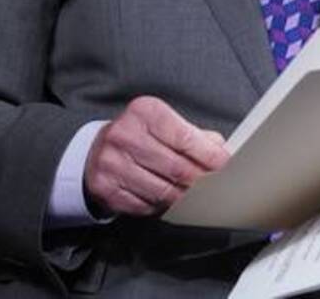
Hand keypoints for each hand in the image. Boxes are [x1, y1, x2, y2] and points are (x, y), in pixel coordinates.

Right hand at [83, 96, 229, 217]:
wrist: (95, 150)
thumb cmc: (139, 135)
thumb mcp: (163, 123)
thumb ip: (193, 134)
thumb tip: (220, 149)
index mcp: (143, 112)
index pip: (184, 137)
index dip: (208, 155)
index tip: (224, 164)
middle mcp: (124, 135)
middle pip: (175, 167)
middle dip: (199, 180)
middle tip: (212, 185)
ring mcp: (111, 163)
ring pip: (161, 190)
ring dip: (181, 196)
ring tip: (191, 194)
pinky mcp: (105, 188)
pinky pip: (144, 205)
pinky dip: (160, 206)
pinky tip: (164, 199)